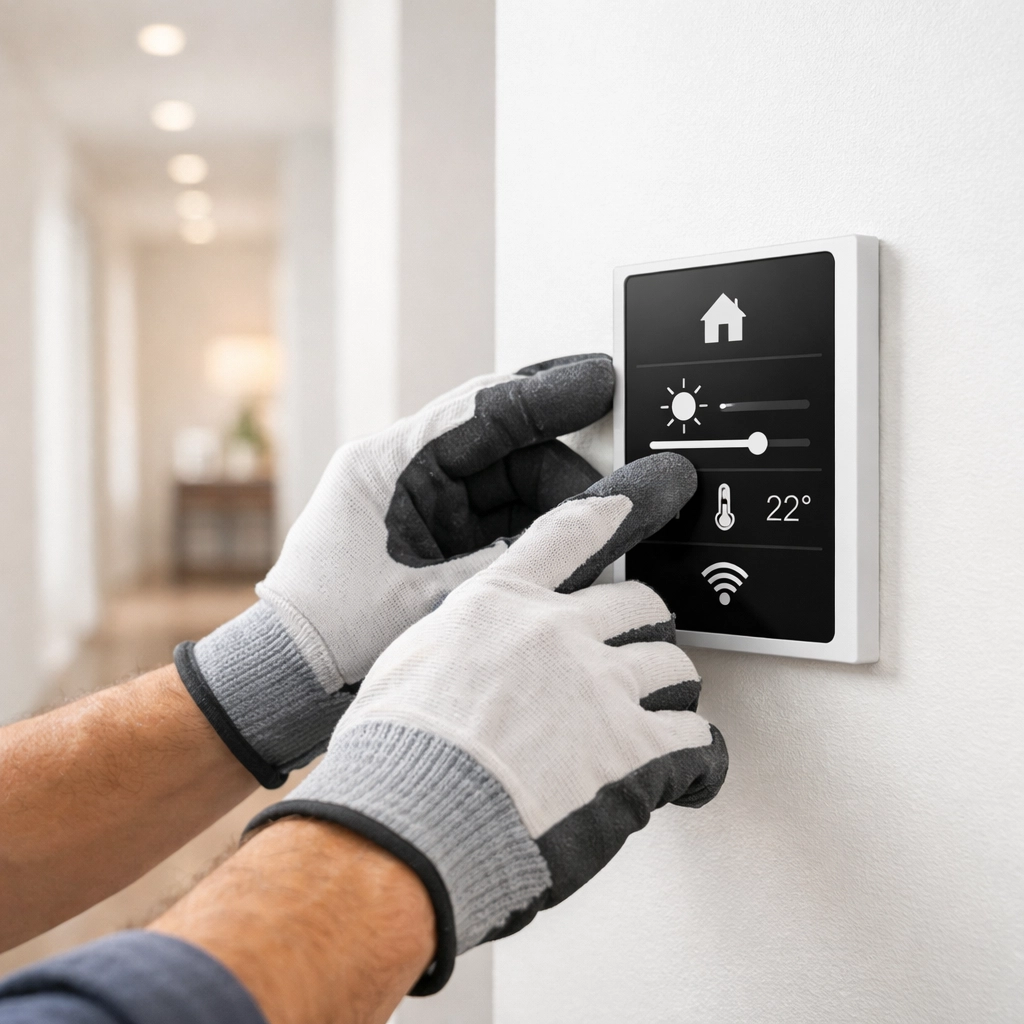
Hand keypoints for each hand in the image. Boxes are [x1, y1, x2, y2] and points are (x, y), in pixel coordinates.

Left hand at [175, 355, 614, 786]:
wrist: (294, 684)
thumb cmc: (334, 634)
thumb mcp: (436, 593)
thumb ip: (522, 555)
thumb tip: (599, 524)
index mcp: (389, 465)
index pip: (481, 409)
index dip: (548, 392)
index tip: (601, 381)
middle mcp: (409, 479)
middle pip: (510, 449)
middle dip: (574, 464)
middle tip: (632, 483)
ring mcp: (426, 513)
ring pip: (516, 488)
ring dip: (565, 504)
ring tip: (615, 524)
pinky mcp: (441, 548)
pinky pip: (508, 525)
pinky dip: (546, 535)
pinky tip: (583, 548)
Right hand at [246, 453, 727, 992]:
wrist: (412, 819)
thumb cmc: (395, 753)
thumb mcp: (408, 665)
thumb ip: (457, 644)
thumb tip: (471, 654)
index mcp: (503, 604)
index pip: (571, 533)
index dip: (615, 509)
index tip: (641, 496)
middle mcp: (560, 633)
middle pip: (641, 606)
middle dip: (647, 630)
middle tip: (641, 652)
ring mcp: (603, 688)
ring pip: (677, 669)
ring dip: (672, 694)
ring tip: (661, 717)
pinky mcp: (633, 750)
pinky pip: (696, 741)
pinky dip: (698, 759)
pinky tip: (689, 772)